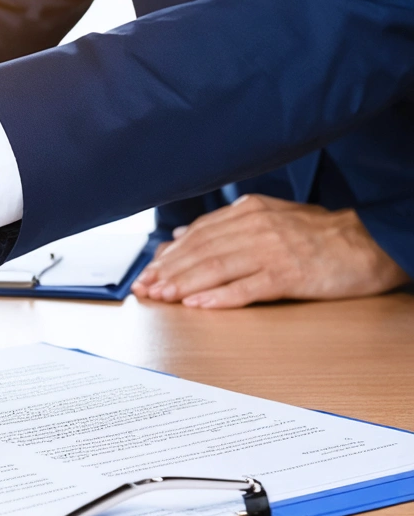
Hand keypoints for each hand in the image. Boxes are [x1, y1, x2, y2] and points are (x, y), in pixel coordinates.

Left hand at [132, 194, 410, 307]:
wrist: (370, 242)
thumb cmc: (318, 235)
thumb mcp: (268, 220)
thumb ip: (224, 227)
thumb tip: (180, 236)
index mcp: (249, 211)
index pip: (197, 235)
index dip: (168, 255)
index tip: (146, 272)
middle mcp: (256, 227)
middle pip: (200, 251)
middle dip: (167, 271)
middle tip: (144, 287)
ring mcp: (273, 250)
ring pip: (216, 267)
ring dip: (184, 283)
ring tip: (162, 296)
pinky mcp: (290, 274)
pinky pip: (248, 287)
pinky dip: (219, 296)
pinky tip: (198, 304)